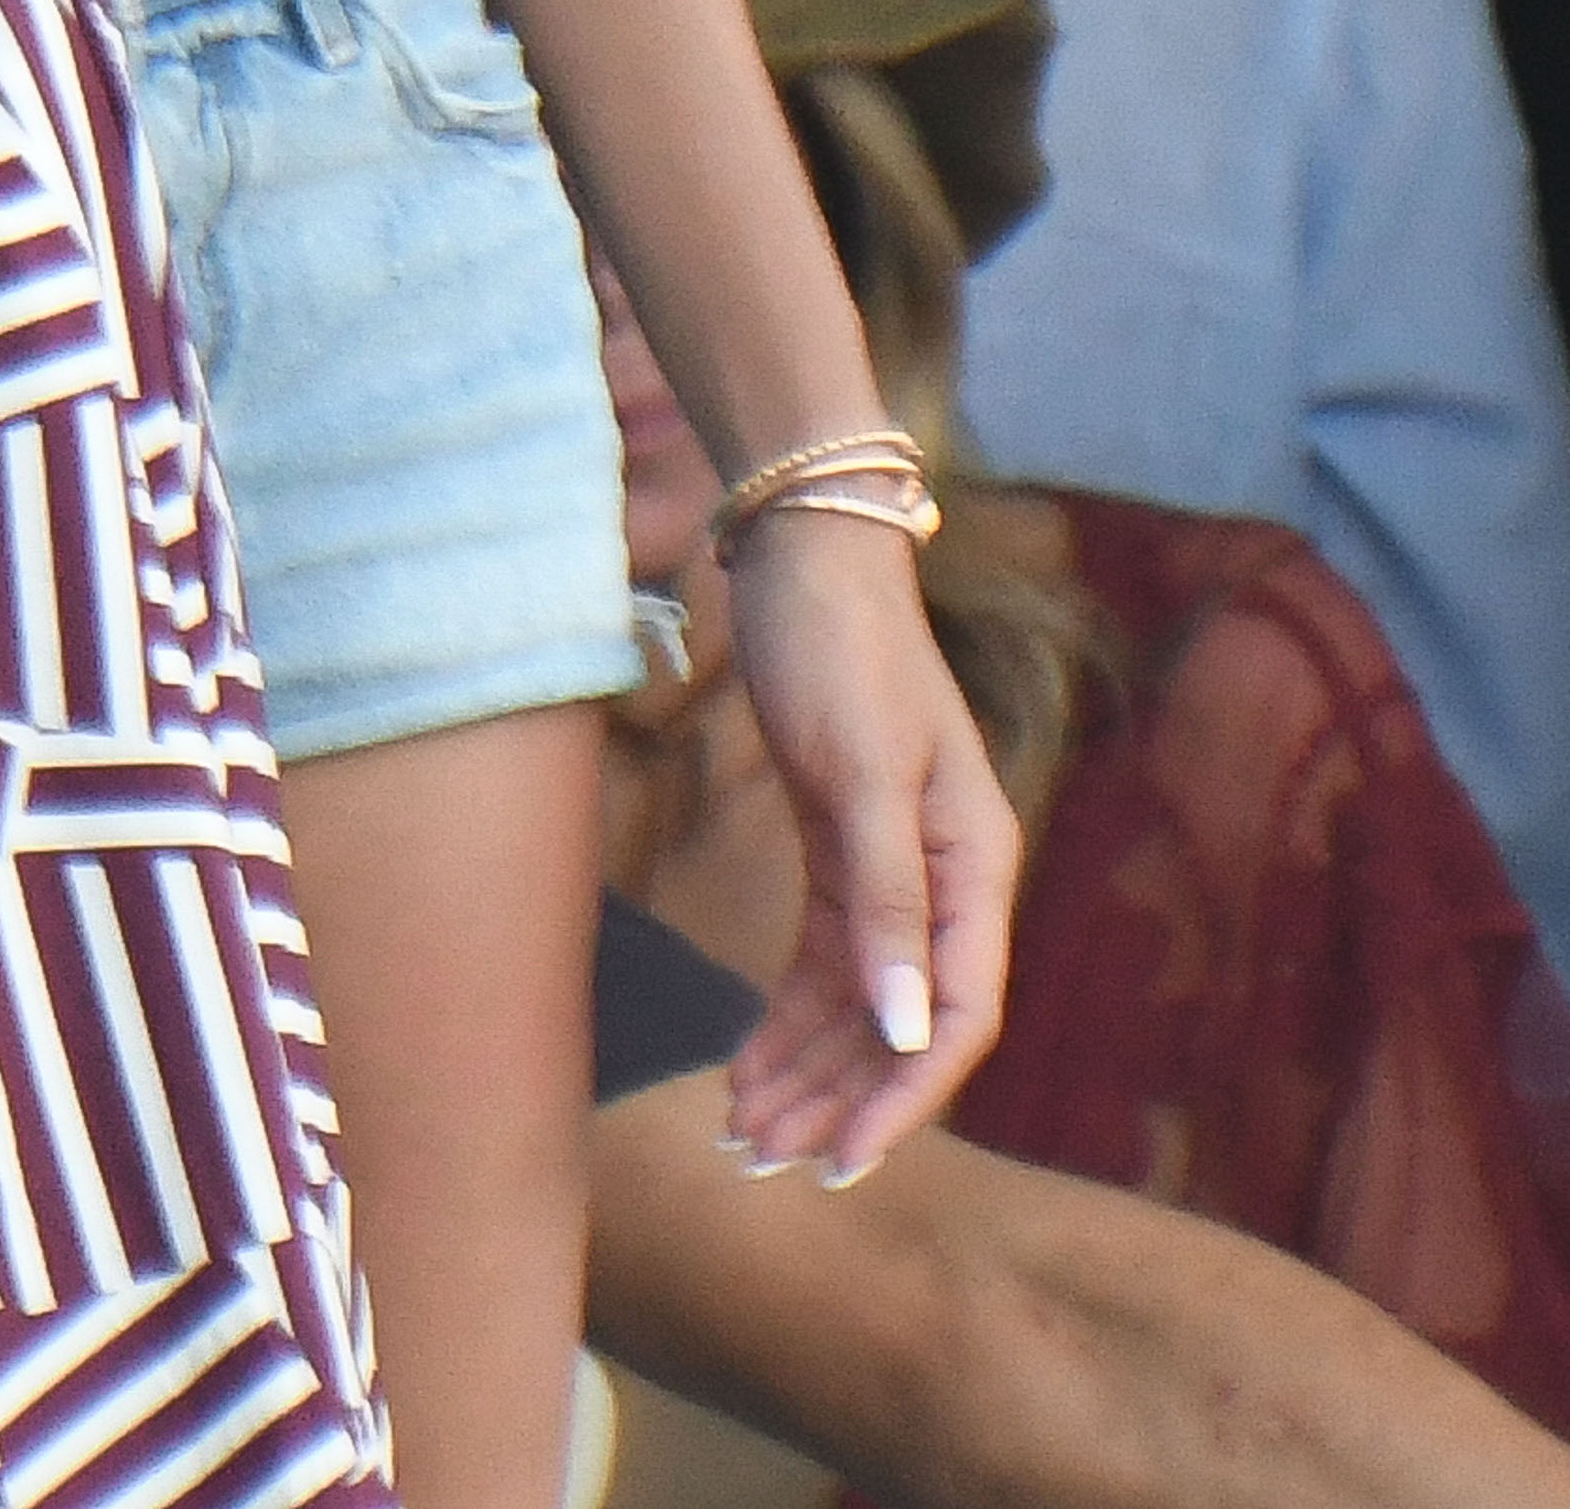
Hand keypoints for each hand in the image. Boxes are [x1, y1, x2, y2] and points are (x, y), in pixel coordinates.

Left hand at [716, 505, 1017, 1184]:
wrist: (804, 551)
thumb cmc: (841, 648)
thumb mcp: (863, 772)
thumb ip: (888, 900)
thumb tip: (908, 1031)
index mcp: (974, 867)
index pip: (958, 1018)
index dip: (904, 1100)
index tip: (841, 1165)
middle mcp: (946, 881)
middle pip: (901, 1026)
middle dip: (838, 1101)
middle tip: (761, 1162)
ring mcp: (894, 870)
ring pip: (859, 1005)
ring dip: (806, 1072)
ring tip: (742, 1134)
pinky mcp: (842, 852)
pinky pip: (825, 963)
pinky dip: (787, 1018)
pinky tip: (746, 1064)